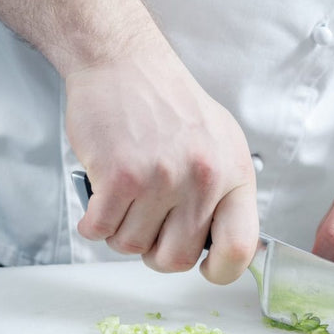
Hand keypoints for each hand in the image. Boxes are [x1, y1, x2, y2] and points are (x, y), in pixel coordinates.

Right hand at [65, 51, 258, 284]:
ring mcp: (161, 179)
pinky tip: (102, 199)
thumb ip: (226, 195)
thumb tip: (227, 244)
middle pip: (177, 259)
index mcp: (233, 174)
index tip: (204, 267)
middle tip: (149, 228)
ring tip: (125, 201)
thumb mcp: (221, 144)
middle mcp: (202, 179)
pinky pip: (101, 230)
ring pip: (133, 247)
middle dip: (156, 253)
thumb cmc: (168, 102)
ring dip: (121, 233)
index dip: (220, 271)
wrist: (123, 62)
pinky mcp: (120, 176)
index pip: (239, 249)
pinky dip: (93, 223)